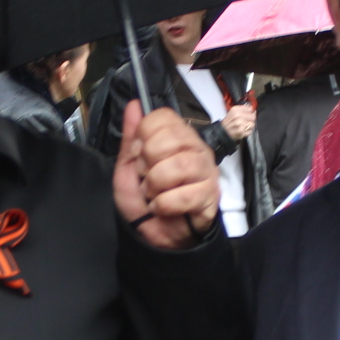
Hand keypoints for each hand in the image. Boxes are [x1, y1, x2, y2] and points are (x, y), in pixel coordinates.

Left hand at [113, 104, 219, 248]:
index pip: (163, 117)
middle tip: (146, 177)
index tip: (139, 155)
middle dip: (147, 163)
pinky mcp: (210, 196)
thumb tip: (134, 105)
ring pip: (179, 166)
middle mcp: (195, 149)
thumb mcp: (129, 166)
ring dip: (155, 185)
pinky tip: (162, 207)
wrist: (153, 234)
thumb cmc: (144, 199)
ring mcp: (206, 172)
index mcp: (177, 137)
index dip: (143, 136)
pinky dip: (164, 204)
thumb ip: (131, 136)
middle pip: (170, 139)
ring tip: (153, 194)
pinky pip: (185, 194)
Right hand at [221, 102, 256, 141]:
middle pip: (252, 116)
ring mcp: (239, 124)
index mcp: (235, 110)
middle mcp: (237, 116)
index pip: (250, 109)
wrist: (222, 132)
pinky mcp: (241, 131)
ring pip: (252, 124)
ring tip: (243, 127)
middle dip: (250, 120)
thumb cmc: (228, 123)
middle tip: (245, 122)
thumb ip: (243, 110)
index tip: (247, 115)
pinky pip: (250, 131)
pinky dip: (247, 132)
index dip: (250, 112)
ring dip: (249, 127)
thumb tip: (254, 110)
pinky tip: (242, 131)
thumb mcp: (233, 113)